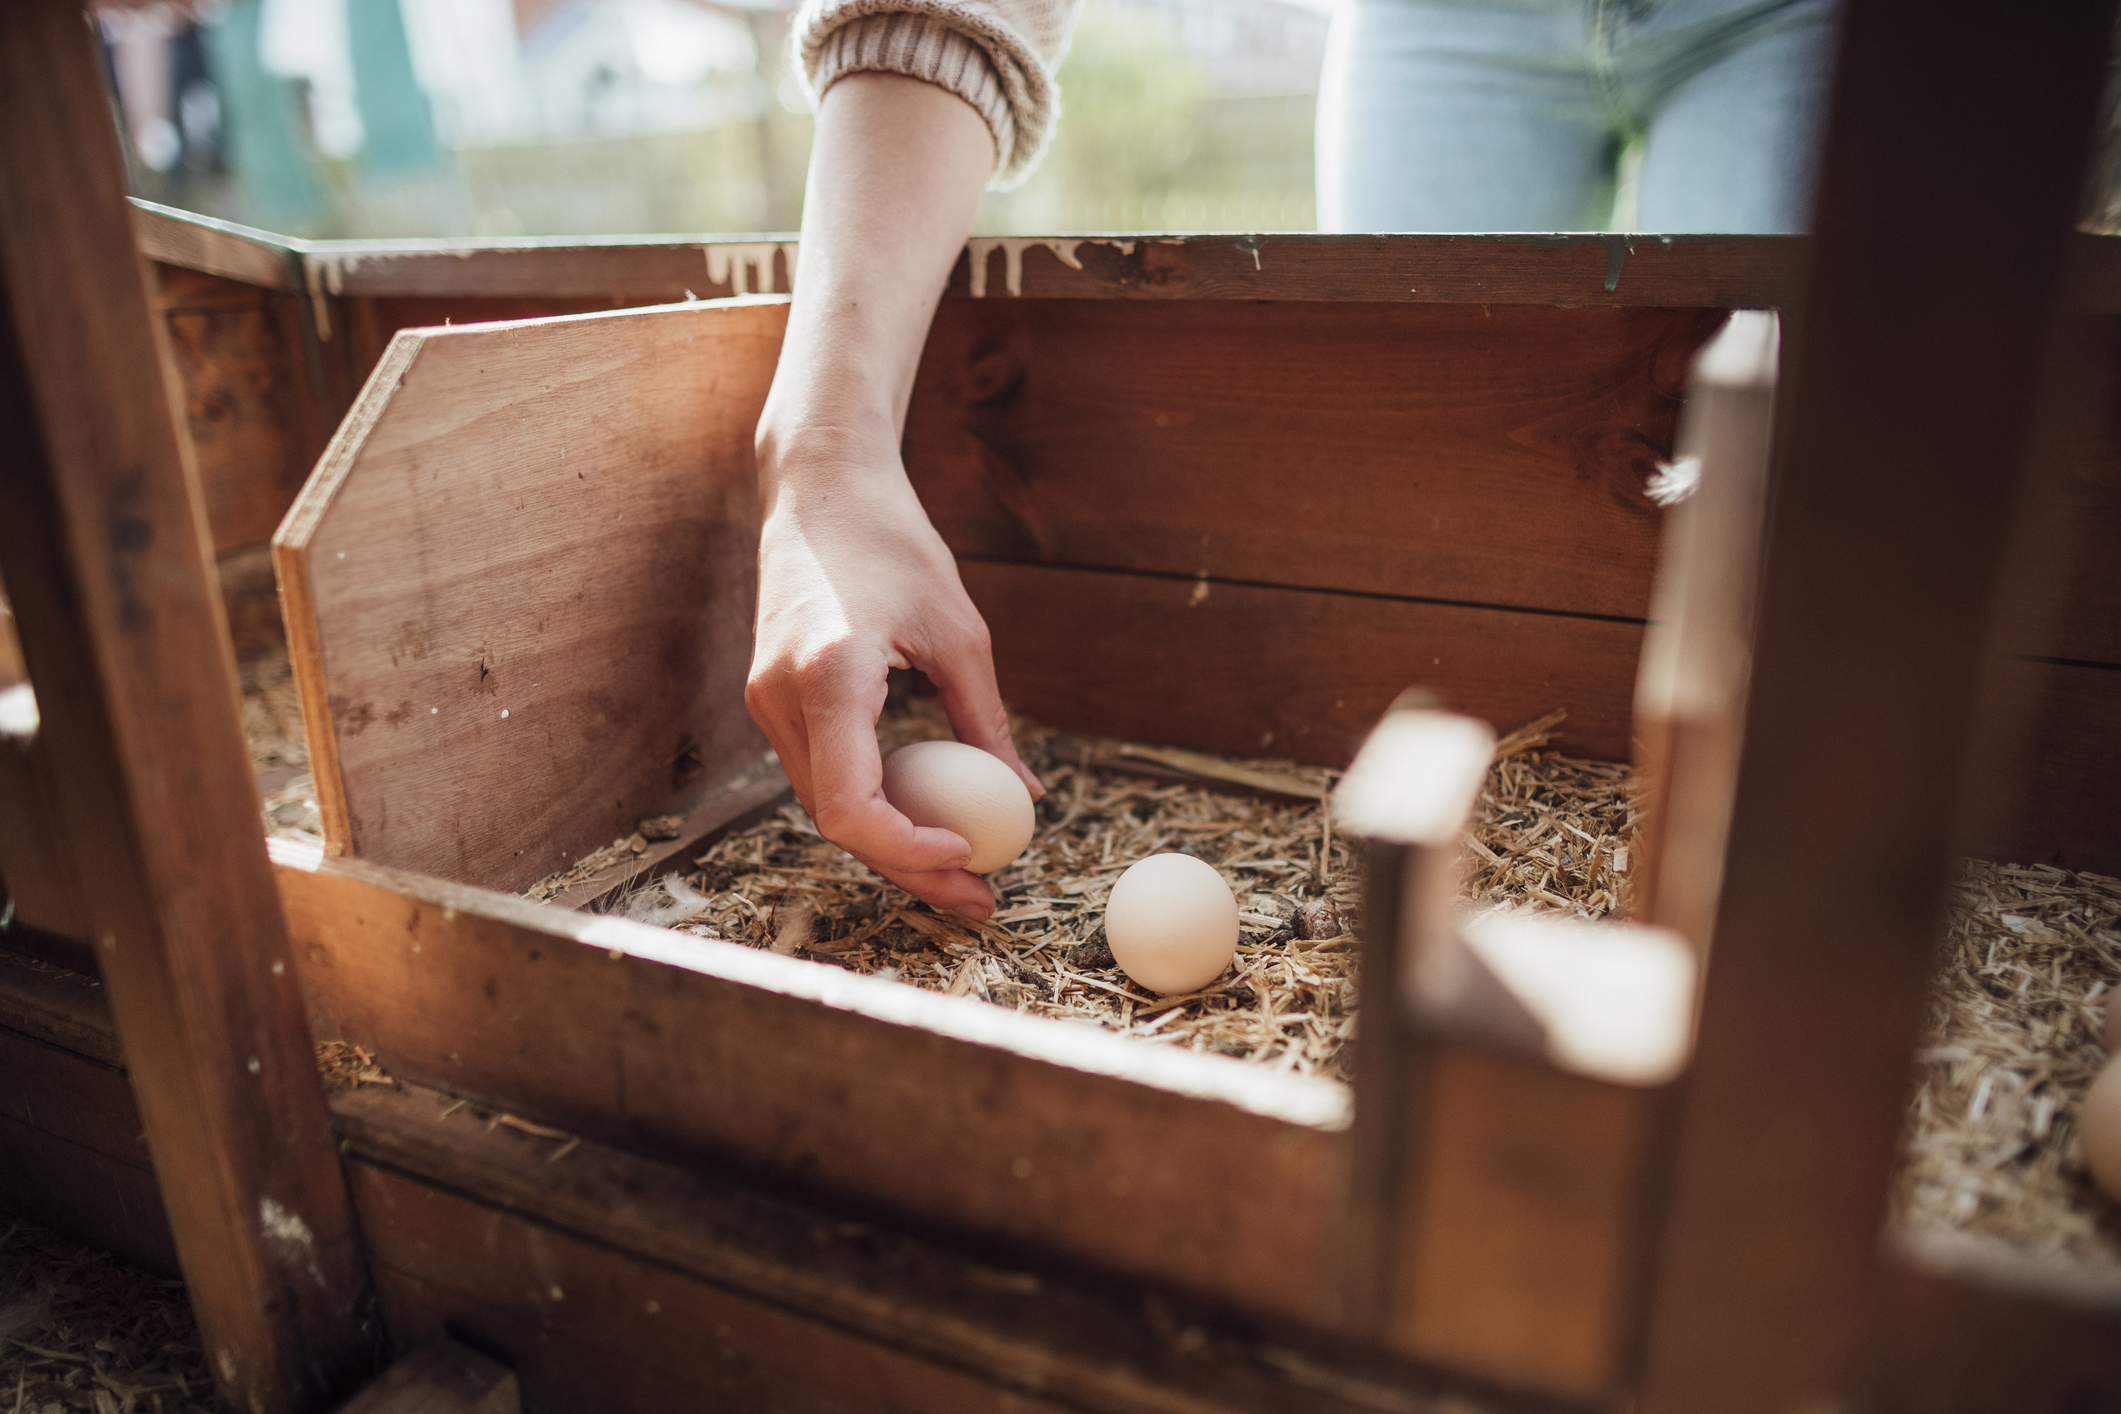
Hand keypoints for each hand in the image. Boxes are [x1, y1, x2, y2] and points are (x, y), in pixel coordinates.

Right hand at [746, 73, 1029, 914]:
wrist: (819, 485)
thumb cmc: (894, 543)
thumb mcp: (961, 633)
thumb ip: (987, 723)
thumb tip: (1027, 797)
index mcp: (829, 675)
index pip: (851, 805)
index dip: (908, 851)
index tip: (971, 860)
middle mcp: (783, 698)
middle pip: (838, 822)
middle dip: (911, 867)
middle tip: (980, 897)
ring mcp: (767, 702)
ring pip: (827, 806)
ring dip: (892, 844)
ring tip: (965, 870)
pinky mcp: (771, 700)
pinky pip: (822, 775)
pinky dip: (872, 805)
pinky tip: (925, 818)